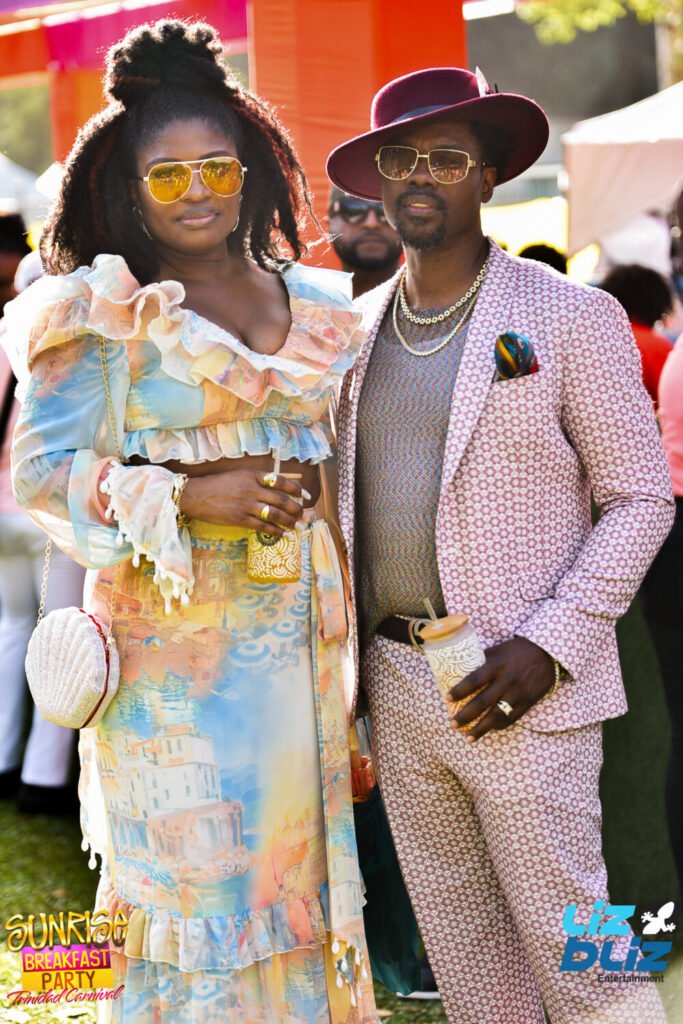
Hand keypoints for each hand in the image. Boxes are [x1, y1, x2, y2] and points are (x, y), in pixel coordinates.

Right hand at [180, 469, 305, 536]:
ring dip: (289, 521)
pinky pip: (263, 526)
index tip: (306, 496)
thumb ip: (257, 480)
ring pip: (275, 514)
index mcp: (252, 475)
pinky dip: (275, 531)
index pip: (280, 481)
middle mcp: (252, 489)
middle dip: (296, 508)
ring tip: (297, 526)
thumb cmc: (217, 485)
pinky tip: (283, 535)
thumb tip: (278, 488)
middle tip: (303, 515)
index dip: (296, 489)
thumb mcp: (239, 475)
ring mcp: (246, 505)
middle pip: (281, 499)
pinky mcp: (240, 519)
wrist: (196, 495)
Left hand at [449, 637, 554, 740]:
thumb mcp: (499, 650)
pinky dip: (498, 726)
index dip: (459, 690)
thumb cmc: (518, 650)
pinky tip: (488, 731)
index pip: (474, 680)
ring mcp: (518, 694)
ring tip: (467, 738)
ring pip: (496, 716)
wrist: (548, 654)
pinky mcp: (527, 703)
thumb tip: (462, 669)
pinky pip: (511, 719)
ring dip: (481, 729)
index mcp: (497, 665)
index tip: (447, 698)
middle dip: (466, 716)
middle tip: (453, 724)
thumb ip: (483, 660)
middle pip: (482, 702)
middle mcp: (506, 681)